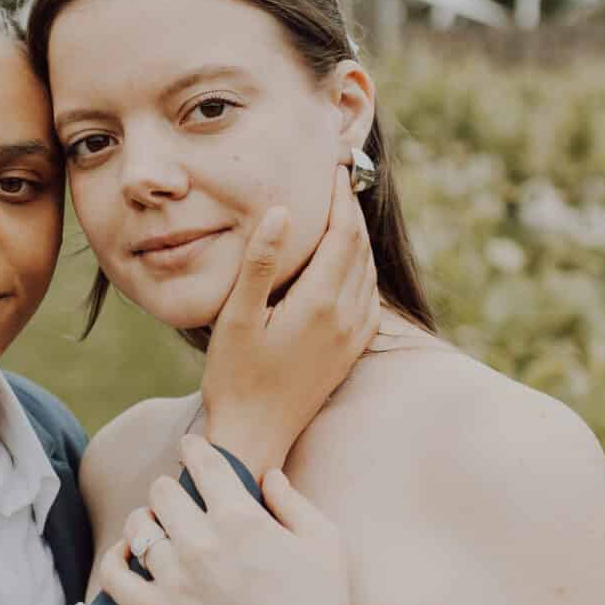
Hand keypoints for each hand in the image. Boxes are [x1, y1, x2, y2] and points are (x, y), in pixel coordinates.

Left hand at [100, 434, 359, 604]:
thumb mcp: (325, 543)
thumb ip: (293, 501)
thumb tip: (268, 475)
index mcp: (241, 517)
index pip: (202, 462)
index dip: (194, 449)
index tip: (192, 449)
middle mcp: (202, 542)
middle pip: (162, 491)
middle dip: (172, 488)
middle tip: (181, 498)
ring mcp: (177, 580)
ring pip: (138, 528)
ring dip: (147, 521)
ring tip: (158, 526)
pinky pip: (117, 578)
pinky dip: (116, 560)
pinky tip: (128, 554)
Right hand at [200, 164, 379, 476]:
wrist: (255, 435)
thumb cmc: (235, 377)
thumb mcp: (237, 316)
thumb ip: (260, 262)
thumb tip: (282, 211)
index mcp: (319, 303)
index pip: (343, 235)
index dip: (341, 199)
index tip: (334, 169)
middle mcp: (345, 318)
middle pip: (360, 249)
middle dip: (351, 211)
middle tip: (340, 179)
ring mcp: (352, 337)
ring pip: (368, 272)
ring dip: (358, 238)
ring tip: (342, 211)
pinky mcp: (350, 352)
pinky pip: (368, 298)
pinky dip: (361, 269)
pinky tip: (347, 262)